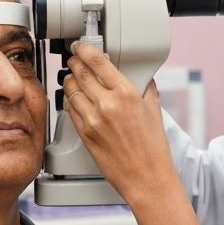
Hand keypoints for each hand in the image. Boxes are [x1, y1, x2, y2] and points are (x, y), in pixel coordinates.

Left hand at [62, 40, 176, 206]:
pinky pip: (70, 110)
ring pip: (70, 90)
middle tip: (74, 59)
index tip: (80, 46)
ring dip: (69, 81)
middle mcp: (107, 104)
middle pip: (79, 73)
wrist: (146, 178)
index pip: (97, 61)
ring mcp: (93, 119)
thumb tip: (139, 75)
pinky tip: (74, 99)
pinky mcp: (84, 134)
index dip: (84, 50)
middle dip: (74, 63)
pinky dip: (70, 101)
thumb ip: (145, 87)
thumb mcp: (154, 109)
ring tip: (72, 78)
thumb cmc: (152, 148)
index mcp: (126, 93)